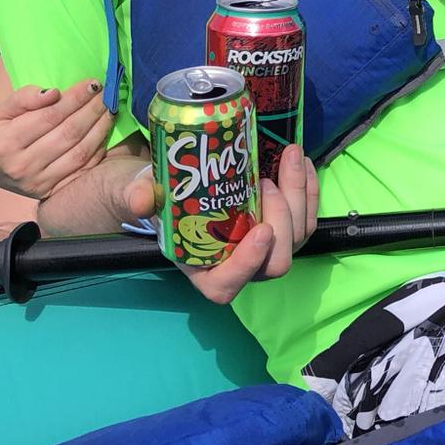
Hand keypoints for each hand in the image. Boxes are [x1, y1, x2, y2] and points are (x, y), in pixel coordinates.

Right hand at [0, 75, 114, 197]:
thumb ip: (23, 99)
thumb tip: (54, 92)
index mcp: (5, 143)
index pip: (49, 116)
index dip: (75, 99)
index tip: (92, 83)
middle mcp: (22, 166)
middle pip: (68, 134)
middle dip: (92, 110)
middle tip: (107, 93)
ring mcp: (38, 183)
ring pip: (79, 152)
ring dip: (100, 128)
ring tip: (110, 109)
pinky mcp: (50, 192)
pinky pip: (82, 169)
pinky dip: (98, 150)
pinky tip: (105, 132)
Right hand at [128, 145, 321, 305]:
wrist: (177, 182)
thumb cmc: (157, 197)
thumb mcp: (137, 194)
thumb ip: (135, 196)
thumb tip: (140, 199)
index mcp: (202, 268)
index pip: (228, 286)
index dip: (248, 264)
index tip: (261, 230)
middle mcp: (239, 265)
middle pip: (276, 263)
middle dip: (281, 220)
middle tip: (266, 183)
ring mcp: (266, 249)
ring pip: (298, 236)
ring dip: (299, 197)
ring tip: (288, 158)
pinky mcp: (284, 229)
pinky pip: (307, 217)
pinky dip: (309, 189)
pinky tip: (303, 163)